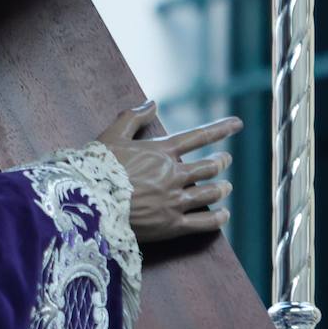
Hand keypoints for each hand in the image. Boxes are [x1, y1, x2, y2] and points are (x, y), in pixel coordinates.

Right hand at [97, 100, 242, 242]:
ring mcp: (175, 201)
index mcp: (161, 151)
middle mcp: (173, 174)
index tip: (238, 124)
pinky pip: (203, 223)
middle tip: (225, 160)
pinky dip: (218, 218)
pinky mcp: (172, 225)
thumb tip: (152, 103)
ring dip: (221, 188)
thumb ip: (133, 116)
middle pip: (209, 167)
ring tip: (226, 187)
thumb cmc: (97, 167)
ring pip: (209, 193)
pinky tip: (224, 215)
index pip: (199, 136)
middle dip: (221, 162)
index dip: (221, 128)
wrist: (89, 203)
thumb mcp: (112, 135)